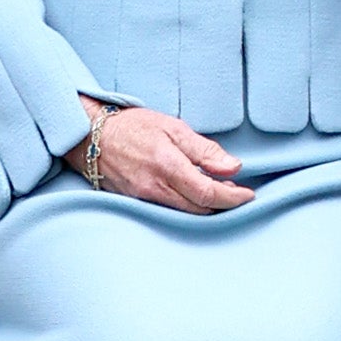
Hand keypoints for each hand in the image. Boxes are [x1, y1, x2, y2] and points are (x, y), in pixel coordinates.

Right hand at [74, 103, 250, 211]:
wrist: (91, 137)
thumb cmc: (133, 127)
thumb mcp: (172, 127)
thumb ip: (204, 149)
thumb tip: (233, 167)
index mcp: (168, 166)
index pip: (208, 193)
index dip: (232, 198)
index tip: (248, 195)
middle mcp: (155, 188)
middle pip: (199, 209)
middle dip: (223, 204)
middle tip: (236, 192)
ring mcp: (144, 199)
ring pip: (185, 213)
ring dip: (206, 206)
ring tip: (218, 192)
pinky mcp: (136, 203)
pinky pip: (169, 211)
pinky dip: (187, 206)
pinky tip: (193, 194)